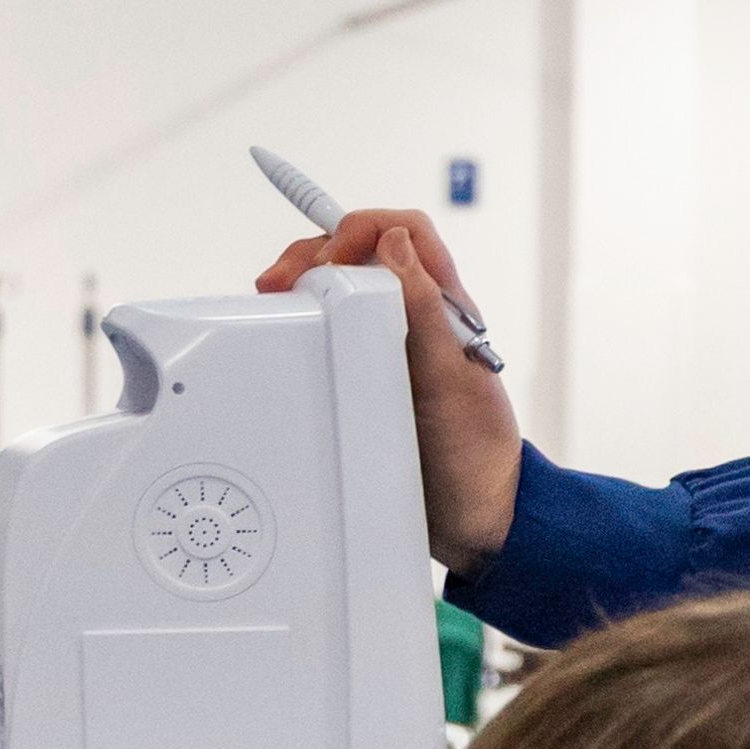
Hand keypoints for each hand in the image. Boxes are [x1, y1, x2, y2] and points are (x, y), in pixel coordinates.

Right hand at [261, 208, 520, 572]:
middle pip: (364, 254)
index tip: (328, 259)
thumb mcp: (451, 380)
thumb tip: (396, 242)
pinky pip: (336, 333)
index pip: (406, 234)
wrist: (475, 519)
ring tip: (273, 297)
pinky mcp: (371, 378)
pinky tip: (287, 332)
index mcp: (447, 310)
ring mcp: (394, 348)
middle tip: (278, 281)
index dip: (363, 228)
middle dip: (316, 252)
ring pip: (345, 290)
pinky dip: (307, 322)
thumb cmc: (476, 455)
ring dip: (306, 283)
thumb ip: (427, 310)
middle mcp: (420, 321)